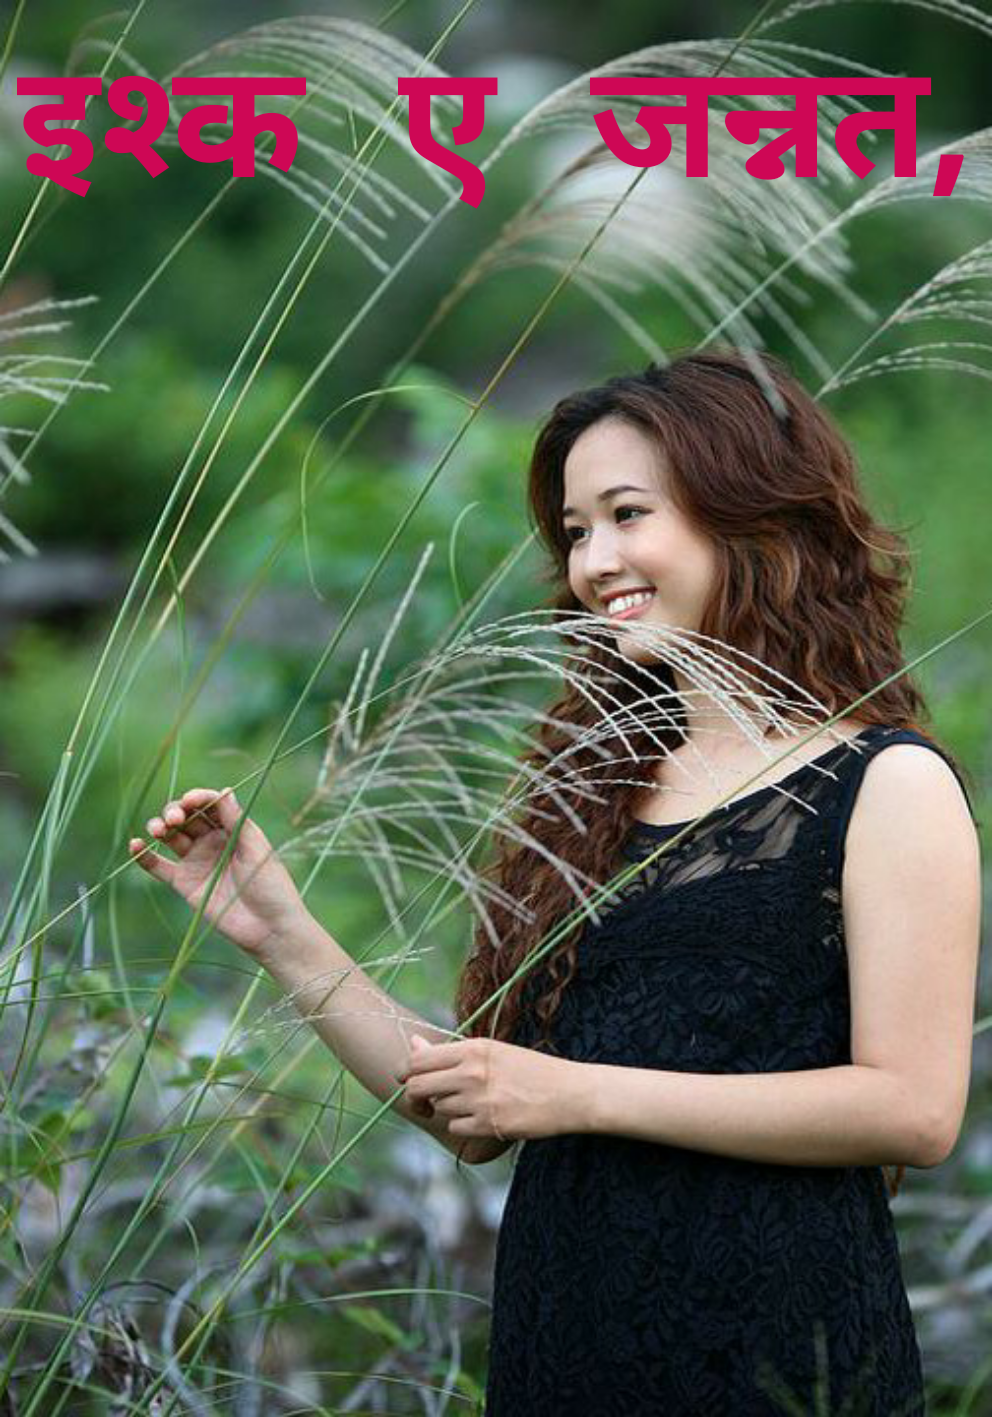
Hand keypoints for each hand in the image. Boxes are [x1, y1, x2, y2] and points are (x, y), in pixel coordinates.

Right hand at [127, 787, 307, 959]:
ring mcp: (197, 861)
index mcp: (233, 828)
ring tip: (157, 830)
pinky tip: (135, 845)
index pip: (209, 805)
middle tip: (174, 819)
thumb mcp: (256, 849)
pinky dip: (144, 856)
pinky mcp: (184, 883)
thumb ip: (236, 821)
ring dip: (159, 827)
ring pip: (170, 836)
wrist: (268, 929)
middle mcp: (212, 841)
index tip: (189, 801)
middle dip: (176, 811)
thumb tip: (223, 790)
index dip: (197, 799)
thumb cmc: (271, 885)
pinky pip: (159, 866)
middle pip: (186, 817)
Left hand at [397, 1034, 586, 1141]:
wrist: (570, 1093)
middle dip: (415, 1097)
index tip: (406, 1079)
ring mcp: (479, 1100)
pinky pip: (456, 1128)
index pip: (419, 1060)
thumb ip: (452, 1051)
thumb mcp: (494, 1051)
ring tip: (473, 1102)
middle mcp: (472, 1072)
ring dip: (447, 1108)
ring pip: (439, 1107)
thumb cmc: (532, 1069)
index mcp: (474, 1048)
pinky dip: (464, 1125)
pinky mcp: (487, 1125)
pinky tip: (484, 1116)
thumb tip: (413, 1043)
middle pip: (418, 1087)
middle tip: (424, 1103)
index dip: (405, 1072)